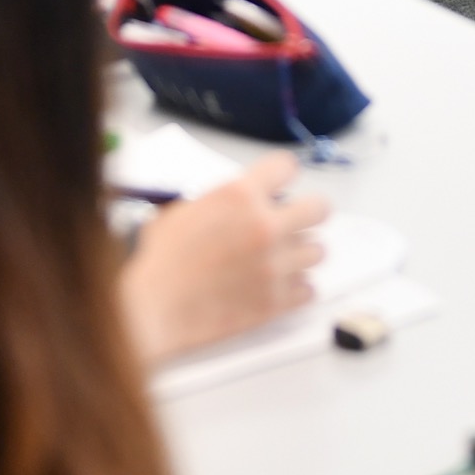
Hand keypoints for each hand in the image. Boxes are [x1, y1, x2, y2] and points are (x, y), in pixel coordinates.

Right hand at [118, 151, 330, 362]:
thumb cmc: (160, 262)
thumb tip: (240, 204)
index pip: (287, 167)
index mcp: (240, 196)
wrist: (154, 307)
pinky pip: (308, 289)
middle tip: (294, 221)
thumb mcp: (185, 211)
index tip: (280, 184)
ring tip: (281, 258)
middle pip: (319, 208)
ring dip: (301, 252)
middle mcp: (265, 226)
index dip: (283, 175)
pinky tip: (279, 285)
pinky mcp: (276, 301)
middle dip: (307, 213)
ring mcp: (274, 265)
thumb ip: (222, 201)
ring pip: (317, 251)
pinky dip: (297, 287)